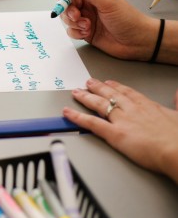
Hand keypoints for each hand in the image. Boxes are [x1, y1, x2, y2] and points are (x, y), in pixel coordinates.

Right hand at [52, 0, 156, 60]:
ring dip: (73, 22)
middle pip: (65, 1)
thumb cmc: (128, 19)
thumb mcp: (107, 2)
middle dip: (67, 9)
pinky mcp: (84, 30)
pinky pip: (70, 30)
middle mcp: (87, 3)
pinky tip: (87, 33)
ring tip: (86, 26)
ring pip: (66, 16)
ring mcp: (85, 17)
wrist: (137, 42)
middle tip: (77, 15)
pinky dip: (76, 32)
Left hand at [63, 78, 177, 183]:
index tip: (110, 82)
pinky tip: (68, 113)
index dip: (117, 87)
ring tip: (76, 92)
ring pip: (99, 105)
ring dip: (85, 97)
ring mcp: (122, 121)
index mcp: (149, 106)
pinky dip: (77, 117)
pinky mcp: (114, 134)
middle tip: (88, 82)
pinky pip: (91, 123)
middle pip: (110, 95)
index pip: (129, 93)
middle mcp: (132, 110)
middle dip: (97, 88)